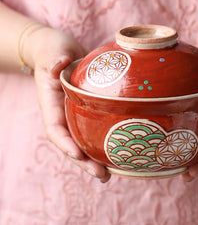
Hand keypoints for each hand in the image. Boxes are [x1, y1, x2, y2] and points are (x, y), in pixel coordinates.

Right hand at [26, 26, 110, 182]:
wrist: (63, 49)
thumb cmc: (54, 49)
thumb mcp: (53, 50)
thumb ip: (54, 58)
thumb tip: (57, 65)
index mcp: (51, 102)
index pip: (55, 128)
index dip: (65, 144)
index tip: (79, 155)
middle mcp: (63, 112)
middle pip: (71, 142)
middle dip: (84, 161)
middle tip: (102, 176)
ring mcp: (76, 112)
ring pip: (84, 140)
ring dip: (96, 158)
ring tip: (111, 174)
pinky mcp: (89, 109)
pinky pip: (95, 128)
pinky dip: (104, 142)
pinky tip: (119, 152)